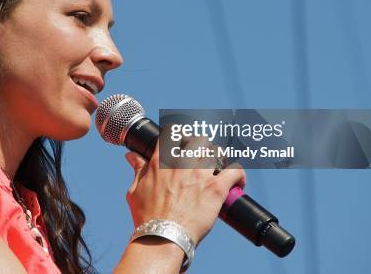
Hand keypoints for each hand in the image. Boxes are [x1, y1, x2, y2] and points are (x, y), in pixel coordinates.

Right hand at [124, 134, 245, 244]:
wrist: (163, 237)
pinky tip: (237, 182)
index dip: (179, 135)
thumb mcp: (135, 190)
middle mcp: (181, 163)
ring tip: (220, 168)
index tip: (182, 143)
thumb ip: (137, 169)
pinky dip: (239, 174)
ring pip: (218, 151)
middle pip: (198, 139)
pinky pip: (235, 171)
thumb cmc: (147, 217)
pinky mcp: (216, 188)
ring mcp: (200, 174)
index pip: (172, 133)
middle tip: (202, 157)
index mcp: (161, 161)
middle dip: (202, 146)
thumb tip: (131, 156)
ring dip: (220, 158)